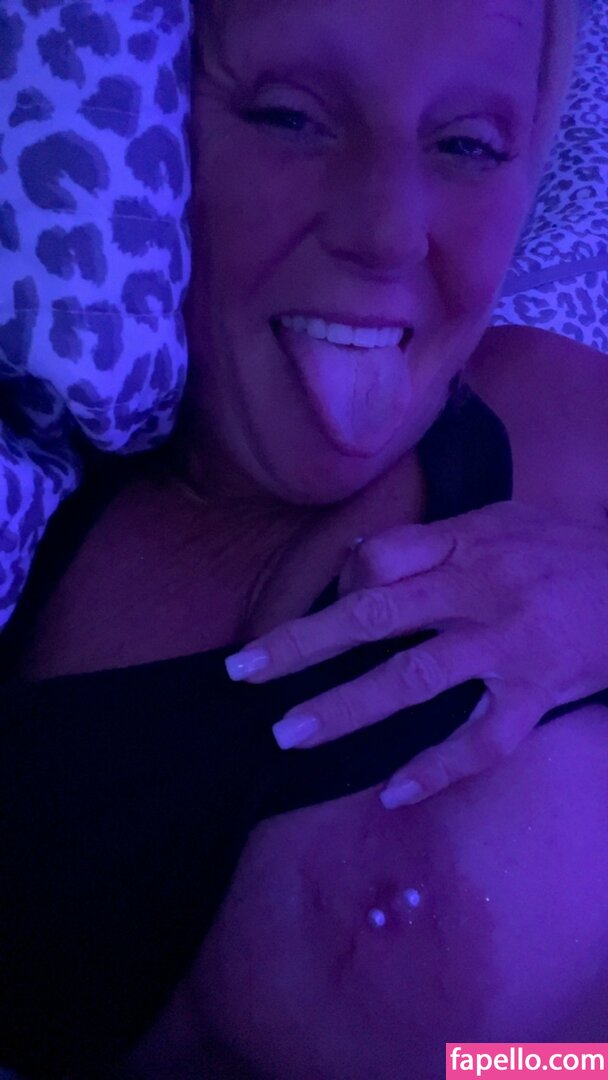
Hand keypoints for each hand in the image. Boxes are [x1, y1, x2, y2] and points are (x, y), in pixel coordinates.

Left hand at [225, 501, 607, 806]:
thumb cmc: (569, 550)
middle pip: (374, 614)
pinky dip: (438, 769)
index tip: (319, 612)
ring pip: (413, 679)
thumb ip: (435, 540)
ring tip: (288, 734)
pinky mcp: (537, 694)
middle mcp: (480, 590)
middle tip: (244, 672)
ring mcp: (509, 646)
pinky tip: (394, 792)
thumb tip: (359, 564)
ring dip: (346, 708)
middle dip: (303, 644)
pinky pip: (483, 740)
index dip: (337, 585)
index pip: (379, 559)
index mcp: (468, 543)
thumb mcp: (504, 520)